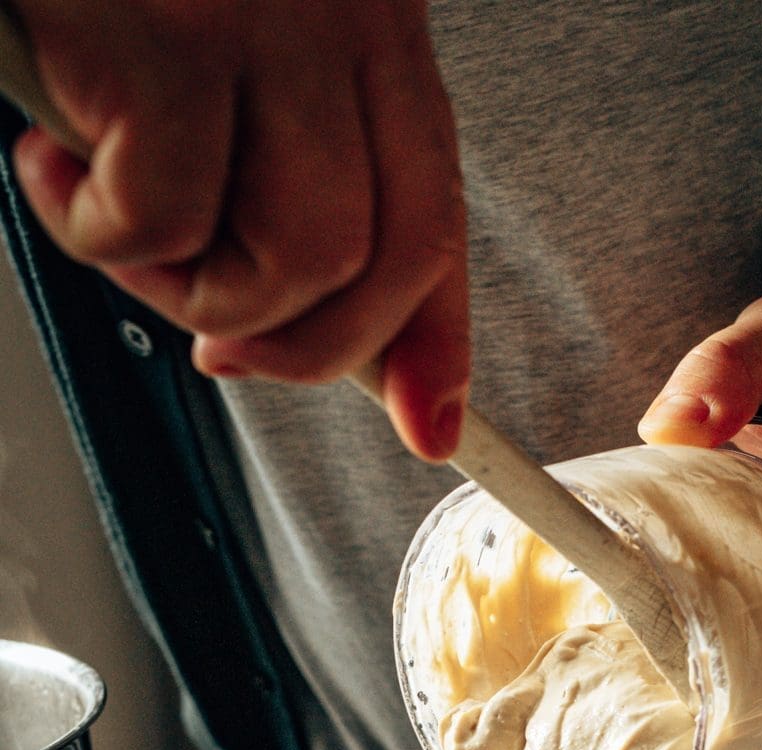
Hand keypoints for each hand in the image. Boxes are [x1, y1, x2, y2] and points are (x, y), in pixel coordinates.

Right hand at [7, 0, 468, 458]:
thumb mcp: (230, 53)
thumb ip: (294, 167)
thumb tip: (345, 343)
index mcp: (368, 9)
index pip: (439, 205)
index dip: (437, 335)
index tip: (431, 422)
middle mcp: (339, 7)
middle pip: (387, 257)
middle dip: (304, 347)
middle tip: (219, 348)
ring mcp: (259, 19)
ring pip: (293, 257)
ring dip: (192, 290)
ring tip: (113, 223)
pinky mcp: (164, 37)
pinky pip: (162, 220)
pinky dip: (93, 231)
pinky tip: (48, 158)